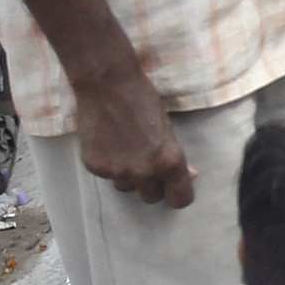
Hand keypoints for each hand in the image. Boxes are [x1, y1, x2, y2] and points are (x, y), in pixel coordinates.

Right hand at [74, 63, 191, 207]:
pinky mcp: (95, 167)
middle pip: (151, 197)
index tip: (173, 187)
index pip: (179, 200)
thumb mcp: (168, 128)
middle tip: (145, 162)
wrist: (107, 84)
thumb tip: (189, 175)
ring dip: (128, 175)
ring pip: (127, 187)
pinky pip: (107, 176)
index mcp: (168, 162)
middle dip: (151, 184)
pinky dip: (108, 164)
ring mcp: (118, 172)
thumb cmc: (143, 99)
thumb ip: (174, 155)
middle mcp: (144, 172)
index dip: (177, 193)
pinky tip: (107, 142)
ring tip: (124, 149)